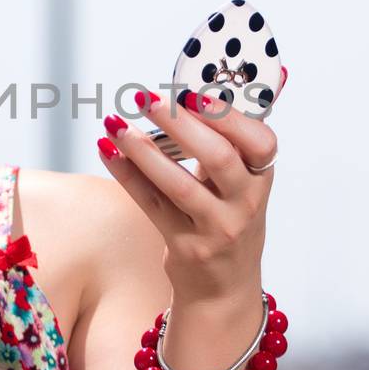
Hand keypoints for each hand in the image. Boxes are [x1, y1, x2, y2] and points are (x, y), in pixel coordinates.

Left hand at [96, 87, 276, 303]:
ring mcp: (216, 229)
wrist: (224, 286)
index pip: (260, 142)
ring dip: (144, 151)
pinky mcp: (185, 246)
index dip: (228, 116)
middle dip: (180, 125)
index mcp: (261, 178)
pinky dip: (127, 174)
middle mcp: (244, 204)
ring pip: (178, 186)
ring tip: (116, 122)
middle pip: (218, 159)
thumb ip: (231, 137)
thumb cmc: (229, 217)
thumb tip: (225, 82)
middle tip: (146, 98)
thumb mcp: (242, 181)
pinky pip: (151, 204)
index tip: (192, 93)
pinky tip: (108, 149)